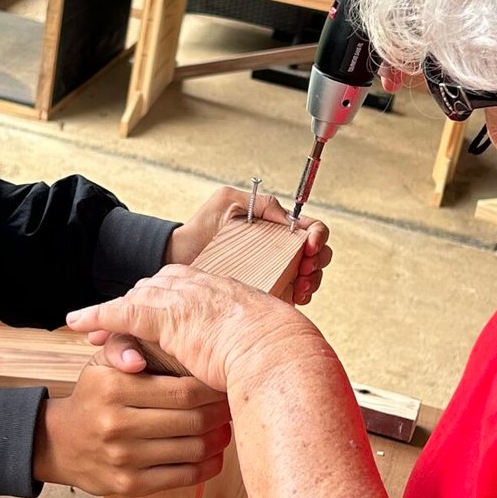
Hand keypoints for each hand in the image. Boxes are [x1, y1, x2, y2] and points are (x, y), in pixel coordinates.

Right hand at [33, 358, 230, 497]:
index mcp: (114, 388)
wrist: (60, 443)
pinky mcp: (130, 485)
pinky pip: (183, 477)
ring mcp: (124, 458)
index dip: (212, 388)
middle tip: (232, 406)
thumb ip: (123, 346)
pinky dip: (207, 466)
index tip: (222, 384)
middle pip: (193, 420)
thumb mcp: (100, 364)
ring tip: (225, 428)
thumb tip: (140, 356)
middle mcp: (117, 424)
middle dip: (221, 413)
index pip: (182, 390)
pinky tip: (213, 455)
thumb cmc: (93, 397)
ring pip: (193, 449)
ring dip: (218, 440)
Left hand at [67, 265, 315, 396]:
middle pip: (152, 290)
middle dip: (130, 305)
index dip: (157, 301)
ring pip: (134, 301)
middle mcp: (197, 286)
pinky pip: (121, 314)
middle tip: (110, 322)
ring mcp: (180, 299)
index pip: (179, 287)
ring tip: (86, 326)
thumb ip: (246, 341)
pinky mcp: (165, 317)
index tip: (147, 315)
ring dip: (108, 314)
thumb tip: (252, 357)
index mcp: (219, 290)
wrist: (277, 351)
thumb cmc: (279, 353)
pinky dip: (96, 316)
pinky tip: (75, 323)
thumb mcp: (262, 339)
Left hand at [167, 186, 331, 306]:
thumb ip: (260, 202)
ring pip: (312, 276)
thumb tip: (289, 218)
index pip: (311, 228)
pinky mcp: (268, 292)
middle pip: (318, 254)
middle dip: (318, 260)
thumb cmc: (201, 227)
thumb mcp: (228, 201)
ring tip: (301, 286)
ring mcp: (277, 272)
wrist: (178, 257)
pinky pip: (296, 296)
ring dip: (314, 280)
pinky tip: (295, 296)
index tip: (309, 244)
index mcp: (276, 227)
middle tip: (305, 268)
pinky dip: (303, 296)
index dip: (318, 235)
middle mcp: (281, 249)